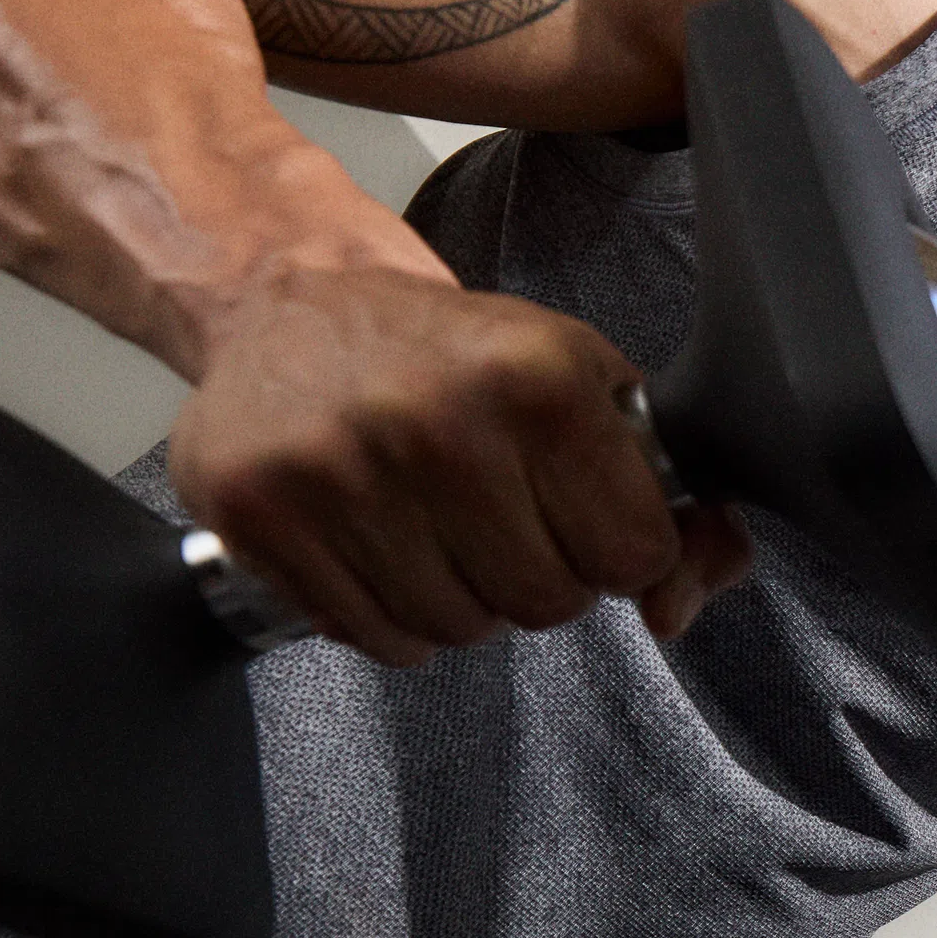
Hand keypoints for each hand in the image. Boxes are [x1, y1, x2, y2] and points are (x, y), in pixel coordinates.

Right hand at [170, 264, 753, 664]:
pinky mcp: (260, 514)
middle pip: (546, 603)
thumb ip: (672, 504)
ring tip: (434, 524)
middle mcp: (437, 425)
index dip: (619, 549)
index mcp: (536, 380)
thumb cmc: (454, 356)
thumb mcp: (586, 390)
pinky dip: (392, 615)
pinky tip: (380, 545)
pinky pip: (378, 638)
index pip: (633, 555)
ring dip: (463, 599)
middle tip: (500, 516)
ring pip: (460, 630)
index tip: (585, 515)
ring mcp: (340, 473)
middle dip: (540, 576)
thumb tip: (676, 611)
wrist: (290, 299)